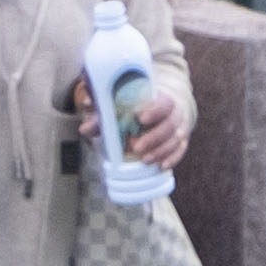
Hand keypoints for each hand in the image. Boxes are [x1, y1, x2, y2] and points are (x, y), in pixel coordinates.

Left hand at [64, 76, 187, 173]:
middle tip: (135, 147)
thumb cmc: (135, 105)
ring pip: (176, 139)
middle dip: (153, 137)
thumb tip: (85, 129)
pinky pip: (180, 150)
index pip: (164, 103)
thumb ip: (103, 114)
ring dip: (160, 151)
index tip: (140, 118)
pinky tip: (162, 166)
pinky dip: (172, 158)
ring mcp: (180, 127)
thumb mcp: (120, 105)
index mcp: (160, 98)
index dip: (154, 111)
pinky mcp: (181, 140)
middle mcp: (174, 112)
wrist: (161, 105)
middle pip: (170, 124)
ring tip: (144, 160)